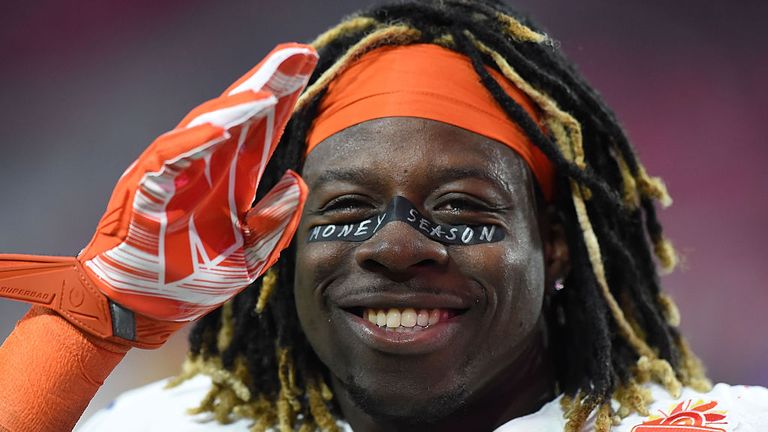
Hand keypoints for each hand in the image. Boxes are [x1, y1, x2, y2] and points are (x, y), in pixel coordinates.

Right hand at [0, 44, 317, 347]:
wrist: (142, 310)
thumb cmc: (192, 279)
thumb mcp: (250, 257)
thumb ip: (275, 222)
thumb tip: (295, 180)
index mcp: (230, 179)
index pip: (263, 130)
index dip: (285, 98)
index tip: (310, 65)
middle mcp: (204, 167)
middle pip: (240, 117)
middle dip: (269, 84)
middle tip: (299, 53)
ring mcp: (174, 175)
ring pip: (207, 129)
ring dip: (237, 108)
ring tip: (270, 89)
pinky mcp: (146, 191)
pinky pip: (169, 160)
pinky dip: (192, 144)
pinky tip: (220, 129)